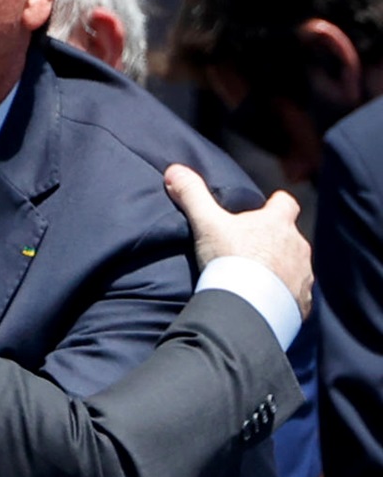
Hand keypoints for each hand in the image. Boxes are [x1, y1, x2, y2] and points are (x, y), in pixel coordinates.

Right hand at [165, 163, 312, 317]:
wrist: (247, 306)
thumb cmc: (230, 260)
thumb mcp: (206, 223)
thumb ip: (192, 195)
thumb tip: (174, 170)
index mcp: (278, 223)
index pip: (286, 203)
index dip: (276, 204)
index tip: (265, 207)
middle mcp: (297, 246)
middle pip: (290, 237)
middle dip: (275, 241)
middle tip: (250, 250)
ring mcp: (303, 275)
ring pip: (295, 266)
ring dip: (280, 270)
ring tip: (256, 281)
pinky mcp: (301, 302)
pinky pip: (296, 296)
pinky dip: (284, 297)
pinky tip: (264, 302)